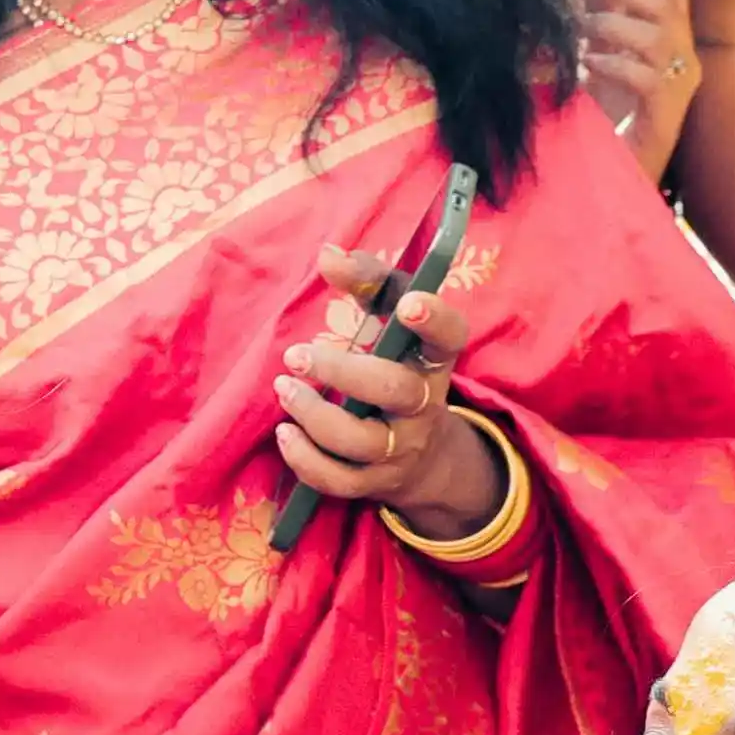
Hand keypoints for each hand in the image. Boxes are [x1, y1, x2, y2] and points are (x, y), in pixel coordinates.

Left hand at [283, 247, 494, 537]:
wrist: (423, 453)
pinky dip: (306, 460)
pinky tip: (286, 433)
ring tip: (284, 389)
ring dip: (315, 415)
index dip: (435, 321)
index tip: (409, 304)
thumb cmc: (398, 364)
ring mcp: (402, 447)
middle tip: (296, 354)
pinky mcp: (376, 482)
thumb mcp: (392, 318)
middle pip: (395, 390)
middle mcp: (425, 403)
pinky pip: (341, 480)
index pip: (450, 337)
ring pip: (362, 441)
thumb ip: (367, 281)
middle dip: (343, 372)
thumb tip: (327, 253)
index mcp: (434, 358)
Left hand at [578, 0, 697, 176]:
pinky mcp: (668, 116)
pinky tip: (588, 65)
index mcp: (671, 34)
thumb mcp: (599, 52)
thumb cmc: (606, 114)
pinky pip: (649, 78)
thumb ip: (600, 14)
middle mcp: (684, 55)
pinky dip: (615, 64)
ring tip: (578, 30)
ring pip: (661, 34)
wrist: (616, 176)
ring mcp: (681, 86)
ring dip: (613, 23)